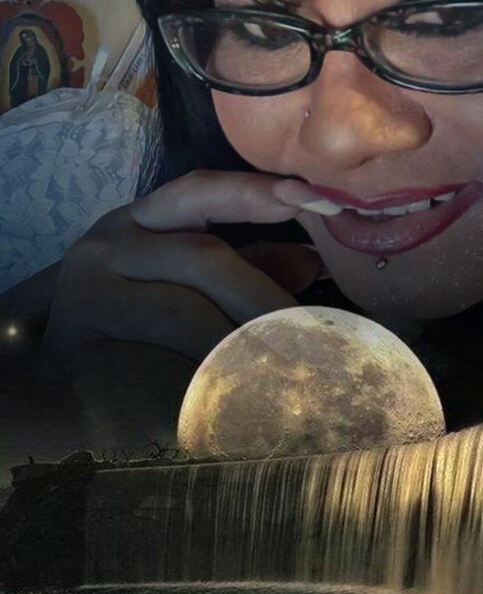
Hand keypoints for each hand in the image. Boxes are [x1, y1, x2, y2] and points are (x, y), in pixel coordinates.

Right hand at [2, 170, 322, 457]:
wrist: (54, 401)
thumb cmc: (132, 341)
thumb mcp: (187, 294)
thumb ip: (242, 272)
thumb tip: (309, 260)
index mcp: (138, 224)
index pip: (198, 193)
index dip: (253, 193)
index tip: (308, 197)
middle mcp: (106, 247)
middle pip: (203, 257)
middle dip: (266, 296)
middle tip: (317, 332)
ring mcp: (86, 296)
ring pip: (185, 313)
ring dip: (246, 344)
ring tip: (292, 374)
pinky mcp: (79, 349)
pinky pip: (162, 364)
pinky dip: (212, 379)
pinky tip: (242, 396)